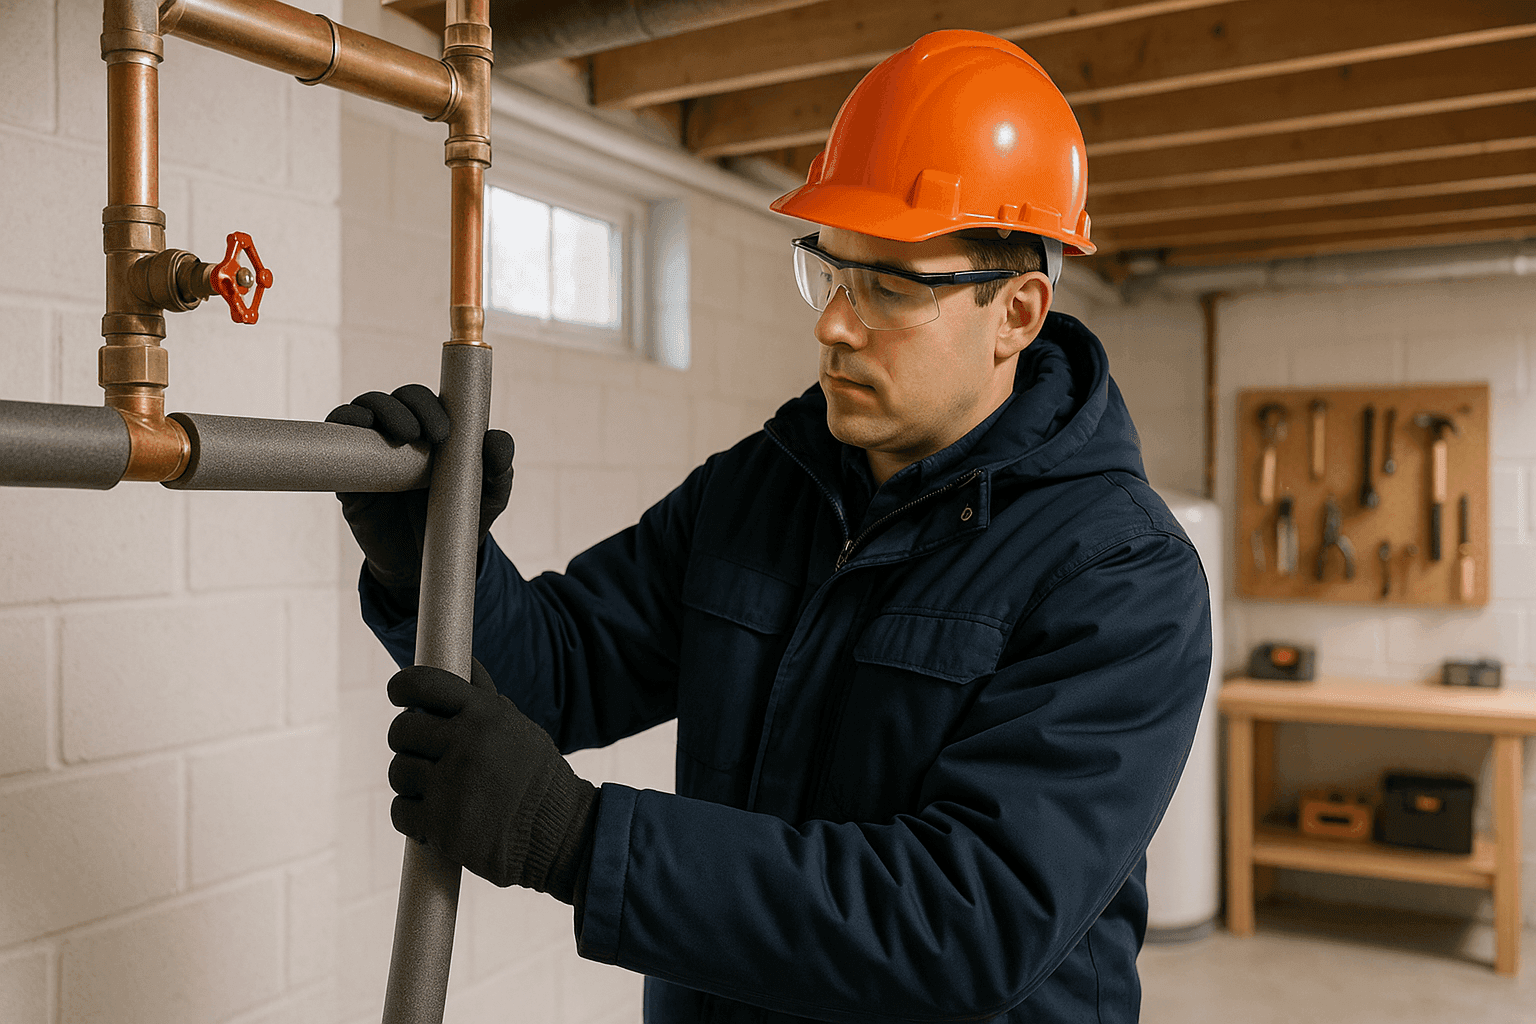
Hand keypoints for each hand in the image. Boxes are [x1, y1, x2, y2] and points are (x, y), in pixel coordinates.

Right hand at [326, 385, 514, 609]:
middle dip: (403, 407)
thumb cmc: (458, 522)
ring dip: (372, 410)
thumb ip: (499, 470)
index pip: (423, 400)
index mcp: (431, 432)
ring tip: (395, 435)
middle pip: (391, 401)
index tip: (443, 432)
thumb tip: (497, 441)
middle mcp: (397, 436)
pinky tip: (355, 430)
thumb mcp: (486, 499)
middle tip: (418, 434)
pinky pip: (332, 443)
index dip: (428, 404)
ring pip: (359, 413)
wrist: (424, 567)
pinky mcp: (346, 478)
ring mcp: (368, 454)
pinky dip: (340, 426)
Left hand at [387, 660, 597, 902]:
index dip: (402, 686)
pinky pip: (399, 811)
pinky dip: (410, 816)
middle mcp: (466, 744)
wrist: (560, 834)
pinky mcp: (441, 825)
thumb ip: (485, 697)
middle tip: (422, 752)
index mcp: (485, 715)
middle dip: (406, 741)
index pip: (424, 684)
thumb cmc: (537, 778)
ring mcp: (451, 785)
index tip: (398, 694)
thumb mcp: (519, 728)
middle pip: (402, 730)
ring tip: (434, 788)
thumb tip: (465, 659)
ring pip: (398, 771)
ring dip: (409, 781)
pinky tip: (432, 817)